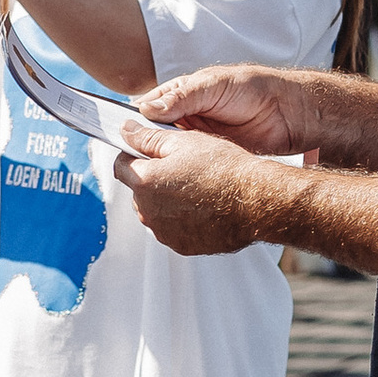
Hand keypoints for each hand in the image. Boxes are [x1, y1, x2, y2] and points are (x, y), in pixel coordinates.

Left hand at [113, 119, 282, 259]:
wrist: (256, 202)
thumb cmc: (224, 169)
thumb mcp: (184, 141)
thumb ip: (147, 137)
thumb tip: (126, 131)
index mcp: (145, 181)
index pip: (121, 165)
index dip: (134, 154)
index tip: (150, 152)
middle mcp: (148, 211)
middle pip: (138, 190)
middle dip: (152, 179)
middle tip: (182, 168)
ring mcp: (164, 231)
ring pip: (155, 210)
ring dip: (166, 200)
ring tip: (196, 188)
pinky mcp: (180, 245)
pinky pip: (172, 228)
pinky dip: (181, 218)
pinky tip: (203, 206)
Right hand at [133, 62, 315, 156]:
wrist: (288, 114)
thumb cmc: (253, 89)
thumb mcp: (213, 86)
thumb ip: (181, 97)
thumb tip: (146, 108)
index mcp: (180, 95)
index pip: (145, 109)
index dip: (131, 121)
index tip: (118, 132)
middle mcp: (184, 118)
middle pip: (152, 134)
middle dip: (142, 145)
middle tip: (132, 157)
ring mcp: (196, 139)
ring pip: (168, 153)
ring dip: (160, 161)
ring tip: (148, 171)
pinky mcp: (208, 158)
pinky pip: (188, 166)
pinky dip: (180, 172)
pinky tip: (172, 179)